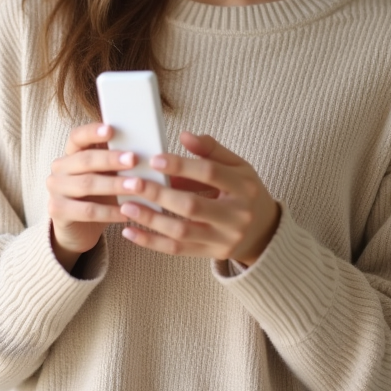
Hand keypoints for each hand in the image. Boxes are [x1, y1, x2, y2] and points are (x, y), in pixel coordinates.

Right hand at [46, 123, 133, 270]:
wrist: (78, 229)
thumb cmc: (98, 196)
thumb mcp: (106, 176)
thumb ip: (117, 163)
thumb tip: (147, 152)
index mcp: (71, 153)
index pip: (78, 136)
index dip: (92, 132)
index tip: (111, 130)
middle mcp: (59, 168)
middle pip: (85, 160)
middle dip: (111, 159)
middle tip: (134, 159)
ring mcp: (55, 190)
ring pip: (87, 184)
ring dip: (114, 185)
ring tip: (137, 186)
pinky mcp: (57, 211)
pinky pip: (87, 210)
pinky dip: (109, 212)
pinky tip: (126, 213)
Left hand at [117, 132, 280, 266]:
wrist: (264, 231)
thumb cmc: (245, 192)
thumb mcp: (238, 166)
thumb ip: (212, 150)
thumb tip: (185, 135)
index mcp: (244, 187)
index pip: (211, 174)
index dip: (182, 165)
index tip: (155, 158)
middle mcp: (236, 216)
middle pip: (192, 206)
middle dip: (159, 194)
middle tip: (133, 182)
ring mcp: (223, 239)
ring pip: (181, 232)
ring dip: (150, 219)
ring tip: (126, 205)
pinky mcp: (210, 254)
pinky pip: (176, 250)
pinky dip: (151, 242)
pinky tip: (129, 232)